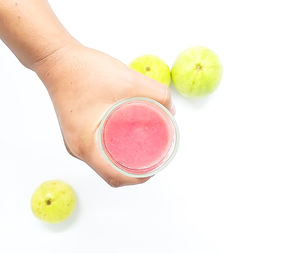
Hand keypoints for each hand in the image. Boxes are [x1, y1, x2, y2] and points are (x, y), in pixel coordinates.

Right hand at [33, 42, 172, 186]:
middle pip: (111, 172)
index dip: (139, 178)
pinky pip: (98, 150)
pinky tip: (126, 136)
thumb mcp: (129, 80)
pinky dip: (114, 149)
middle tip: (153, 154)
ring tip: (143, 145)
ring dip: (124, 159)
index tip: (155, 167)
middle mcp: (77, 149)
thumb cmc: (85, 71)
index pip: (115, 177)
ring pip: (104, 161)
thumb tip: (171, 109)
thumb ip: (157, 93)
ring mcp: (74, 142)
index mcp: (86, 146)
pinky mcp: (76, 132)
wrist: (56, 58)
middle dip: (135, 168)